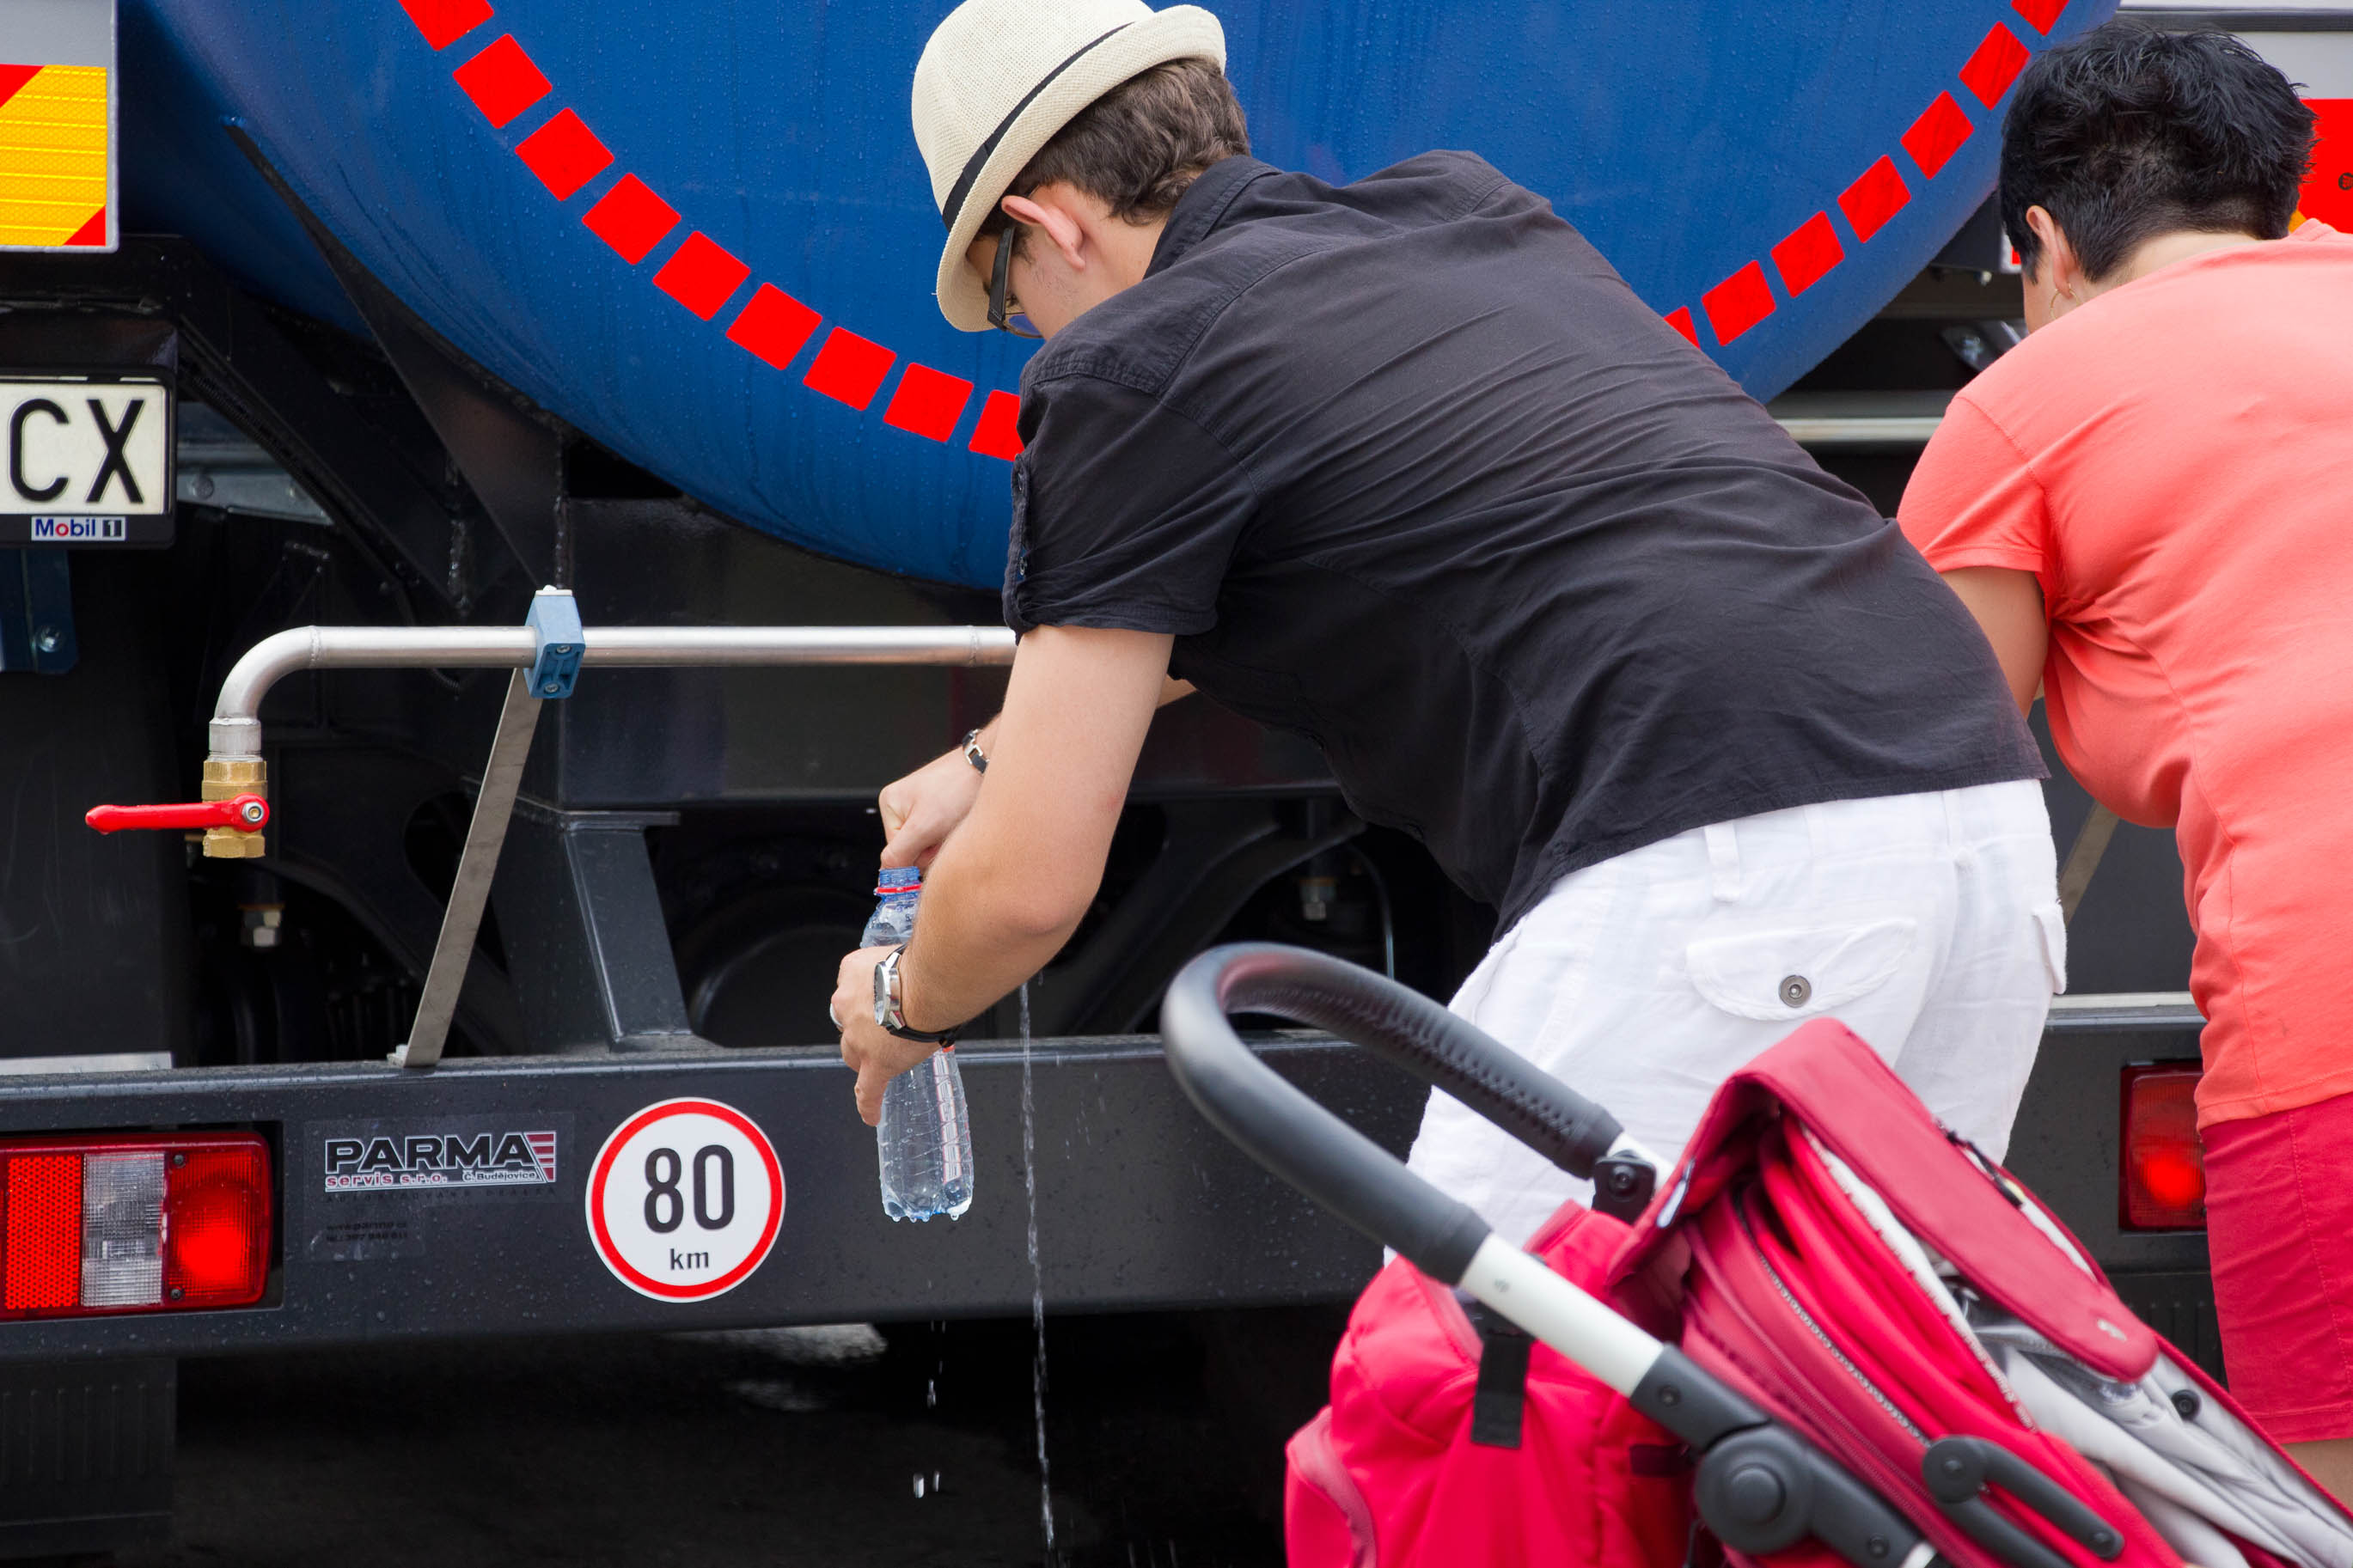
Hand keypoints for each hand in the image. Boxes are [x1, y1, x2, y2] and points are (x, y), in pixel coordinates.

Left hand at [833, 944, 942, 1125]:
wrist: (930, 983)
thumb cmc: (925, 962)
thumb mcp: (899, 949)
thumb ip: (898, 965)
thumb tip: (918, 970)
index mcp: (852, 972)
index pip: (852, 984)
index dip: (870, 993)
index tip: (883, 994)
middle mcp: (847, 1005)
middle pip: (847, 1023)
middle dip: (863, 1026)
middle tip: (888, 1024)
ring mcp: (859, 1038)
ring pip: (853, 1052)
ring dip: (867, 1053)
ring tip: (888, 1053)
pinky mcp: (875, 1064)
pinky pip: (868, 1090)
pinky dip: (868, 1103)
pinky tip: (871, 1115)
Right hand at [877, 743, 984, 868]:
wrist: (989, 763)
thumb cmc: (959, 785)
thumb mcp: (924, 826)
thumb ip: (900, 854)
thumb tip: (888, 875)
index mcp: (890, 805)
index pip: (895, 852)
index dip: (919, 854)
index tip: (934, 844)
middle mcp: (905, 805)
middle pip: (915, 849)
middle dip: (934, 847)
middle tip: (948, 829)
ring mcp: (925, 806)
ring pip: (932, 843)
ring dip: (946, 839)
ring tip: (957, 819)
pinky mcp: (944, 807)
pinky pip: (945, 833)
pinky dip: (955, 831)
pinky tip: (962, 817)